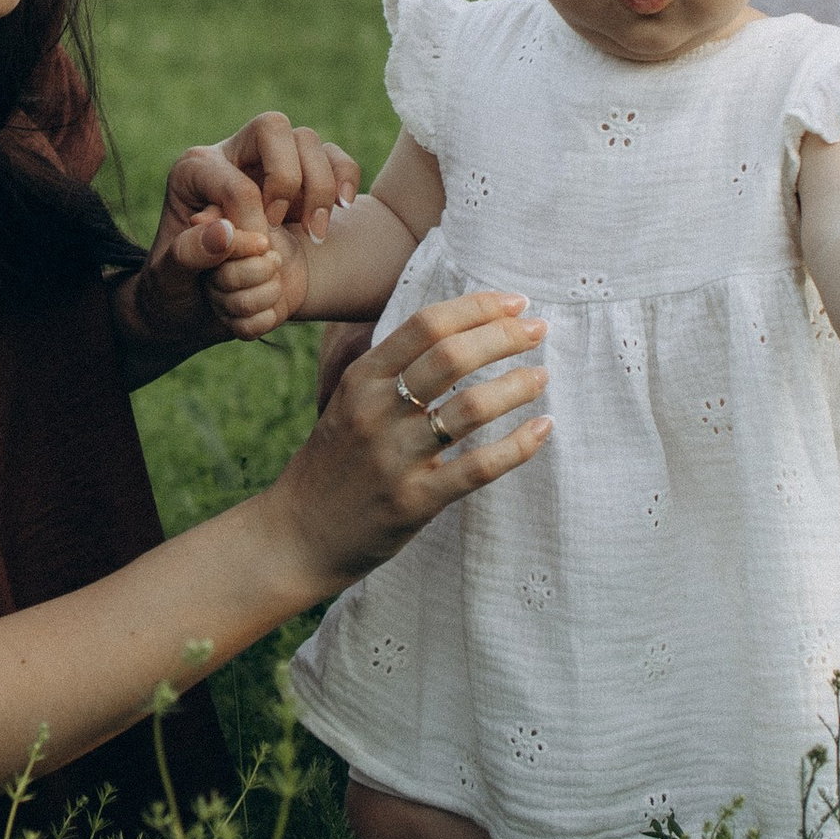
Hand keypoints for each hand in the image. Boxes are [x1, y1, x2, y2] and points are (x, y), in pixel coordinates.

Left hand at [137, 114, 361, 356]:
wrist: (202, 304)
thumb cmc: (181, 287)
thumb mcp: (170, 278)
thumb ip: (188, 253)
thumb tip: (224, 232)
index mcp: (194, 171)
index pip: (234, 179)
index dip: (251, 219)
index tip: (254, 250)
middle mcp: (233, 155)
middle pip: (272, 129)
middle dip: (285, 180)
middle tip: (278, 225)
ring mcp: (271, 164)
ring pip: (308, 141)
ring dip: (319, 188)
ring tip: (314, 234)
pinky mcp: (303, 179)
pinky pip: (335, 158)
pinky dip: (344, 179)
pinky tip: (341, 210)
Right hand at [263, 292, 550, 601]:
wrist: (297, 535)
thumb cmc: (332, 463)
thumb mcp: (346, 401)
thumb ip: (388, 365)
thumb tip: (448, 327)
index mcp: (361, 379)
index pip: (426, 325)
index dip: (477, 307)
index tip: (514, 303)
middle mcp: (376, 411)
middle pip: (453, 356)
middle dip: (505, 337)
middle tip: (538, 331)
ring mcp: (396, 457)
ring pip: (471, 408)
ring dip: (517, 386)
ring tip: (541, 377)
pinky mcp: (415, 500)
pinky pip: (478, 467)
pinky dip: (519, 445)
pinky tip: (542, 428)